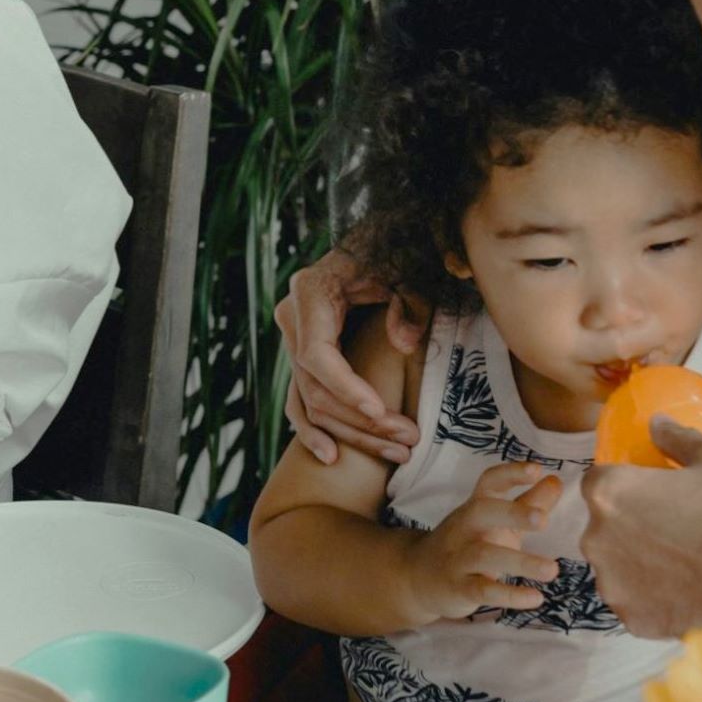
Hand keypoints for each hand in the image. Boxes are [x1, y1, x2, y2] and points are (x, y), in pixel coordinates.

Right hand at [276, 249, 427, 465]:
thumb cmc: (392, 254)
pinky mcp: (301, 359)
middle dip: (361, 419)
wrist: (374, 245)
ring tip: (396, 453)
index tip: (379, 410)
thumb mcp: (407, 271)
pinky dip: (313, 431)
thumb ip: (409, 303)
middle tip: (407, 438)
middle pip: (316, 387)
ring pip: (310, 402)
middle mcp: (292, 319)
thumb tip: (405, 344)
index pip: (316, 354)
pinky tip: (332, 457)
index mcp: (309, 293)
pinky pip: (300, 401)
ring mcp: (292, 341)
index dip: (345, 387)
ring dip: (351, 433)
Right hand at [408, 462, 562, 622]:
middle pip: (482, 512)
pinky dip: (510, 595)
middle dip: (512, 513)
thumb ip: (527, 503)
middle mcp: (464, 528)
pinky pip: (483, 590)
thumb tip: (556, 481)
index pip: (490, 481)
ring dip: (520, 562)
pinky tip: (536, 598)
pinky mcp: (458, 588)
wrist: (418, 577)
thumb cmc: (467, 544)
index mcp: (476, 507)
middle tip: (543, 520)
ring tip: (552, 570)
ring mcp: (458, 558)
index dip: (511, 474)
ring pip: (485, 555)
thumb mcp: (496, 522)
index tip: (536, 469)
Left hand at [581, 417, 701, 637]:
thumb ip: (677, 437)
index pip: (600, 479)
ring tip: (689, 562)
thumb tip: (656, 423)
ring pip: (618, 565)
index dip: (628, 483)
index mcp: (610, 493)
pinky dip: (656, 597)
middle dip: (633, 523)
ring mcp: (612, 584)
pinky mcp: (633, 620)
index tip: (657, 492)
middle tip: (680, 527)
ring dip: (641, 561)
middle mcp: (596, 539)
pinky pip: (636, 601)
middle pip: (605, 524)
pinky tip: (690, 590)